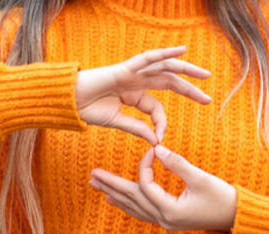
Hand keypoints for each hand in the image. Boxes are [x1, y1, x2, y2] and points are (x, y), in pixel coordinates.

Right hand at [75, 46, 211, 144]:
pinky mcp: (124, 69)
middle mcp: (136, 83)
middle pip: (168, 82)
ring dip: (185, 69)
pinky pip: (147, 59)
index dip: (161, 123)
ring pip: (164, 68)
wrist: (69, 101)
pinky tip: (182, 50)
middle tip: (208, 98)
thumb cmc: (87, 110)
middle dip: (189, 89)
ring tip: (205, 75)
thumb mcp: (116, 121)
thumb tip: (155, 140)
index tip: (159, 139)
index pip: (156, 107)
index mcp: (133, 96)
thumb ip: (137, 127)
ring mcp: (131, 74)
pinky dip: (164, 53)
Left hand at [89, 146, 236, 231]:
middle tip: (92, 175)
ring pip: (133, 207)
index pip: (146, 185)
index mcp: (170, 210)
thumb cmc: (222, 198)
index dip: (144, 166)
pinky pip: (140, 212)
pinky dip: (126, 205)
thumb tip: (158, 148)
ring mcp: (163, 222)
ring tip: (97, 186)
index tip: (151, 150)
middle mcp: (162, 219)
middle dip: (111, 185)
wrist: (235, 217)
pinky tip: (115, 201)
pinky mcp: (166, 219)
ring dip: (115, 194)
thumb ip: (177, 164)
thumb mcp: (201, 179)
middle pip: (131, 199)